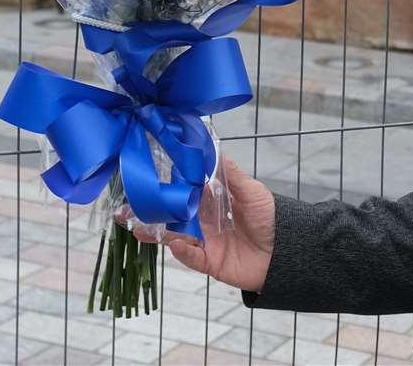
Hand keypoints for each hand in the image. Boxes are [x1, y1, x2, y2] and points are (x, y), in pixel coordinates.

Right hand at [127, 156, 275, 292]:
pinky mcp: (210, 262)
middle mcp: (203, 220)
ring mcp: (204, 242)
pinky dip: (182, 252)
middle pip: (172, 215)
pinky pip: (192, 257)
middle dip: (150, 211)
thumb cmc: (269, 215)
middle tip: (126, 206)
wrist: (285, 250)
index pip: (184, 191)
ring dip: (155, 232)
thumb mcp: (252, 190)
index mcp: (211, 201)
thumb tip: (214, 150)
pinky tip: (173, 244)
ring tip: (137, 227)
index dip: (167, 184)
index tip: (147, 176)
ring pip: (174, 236)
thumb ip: (230, 174)